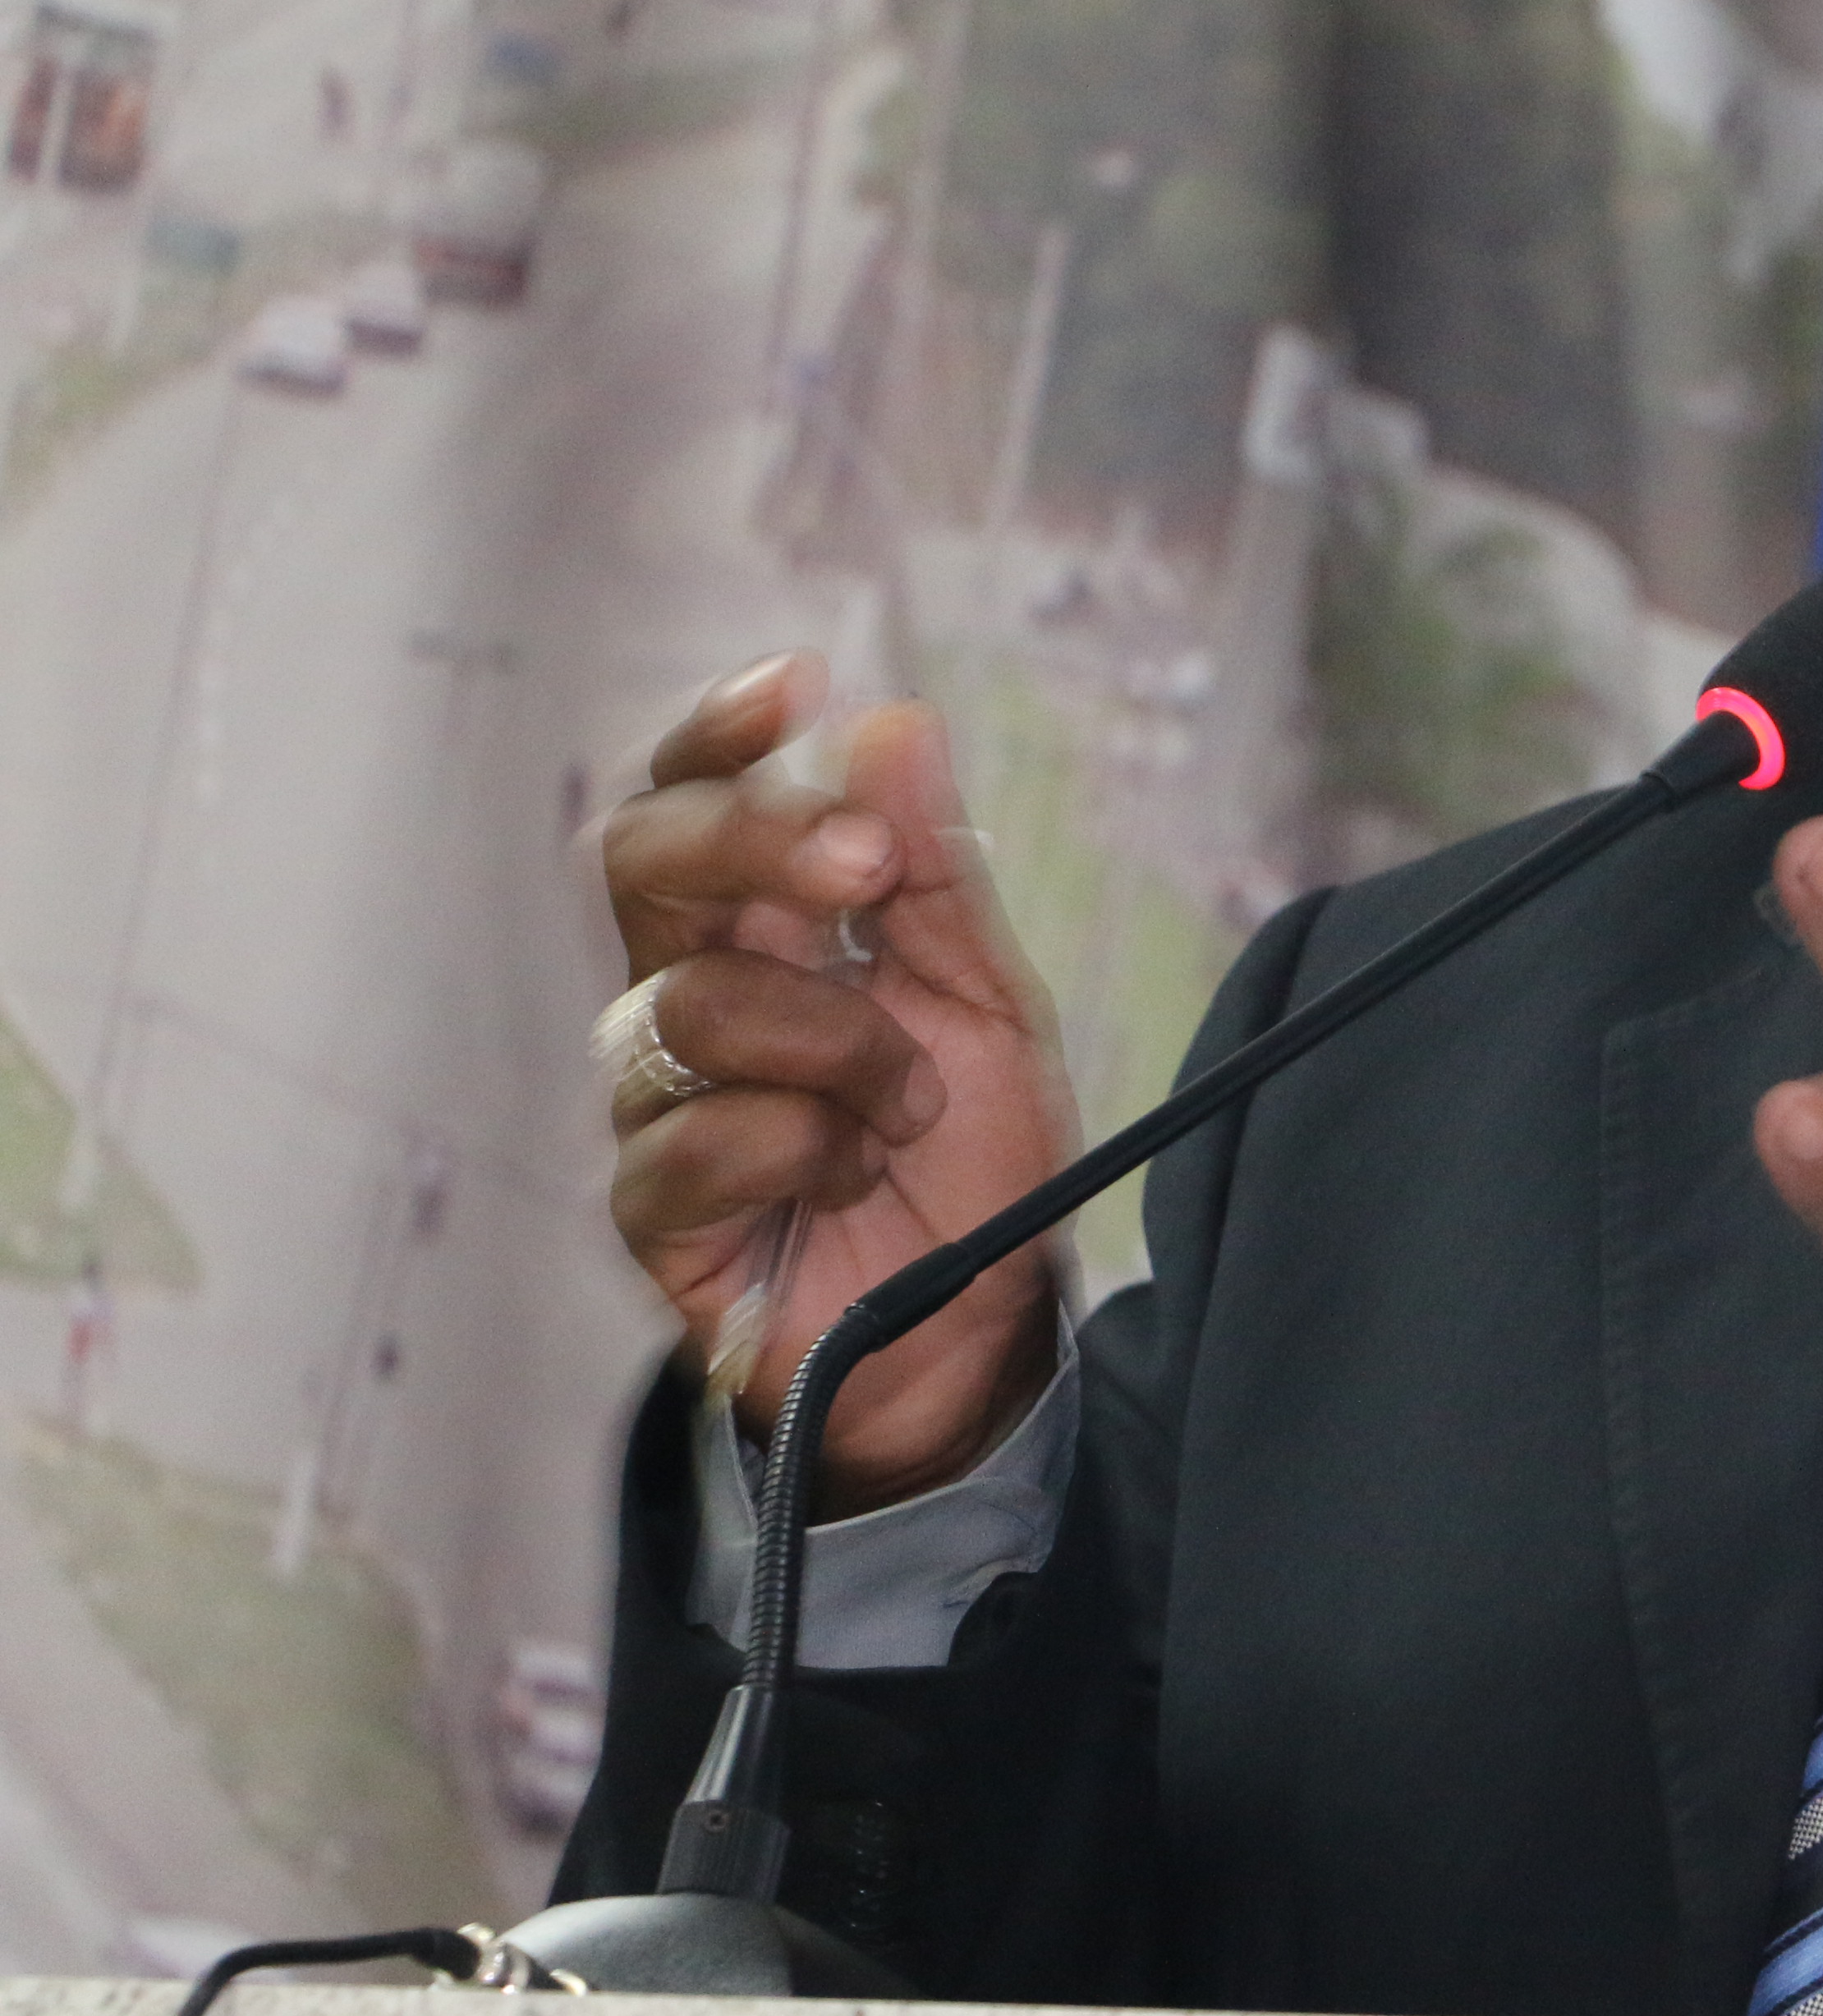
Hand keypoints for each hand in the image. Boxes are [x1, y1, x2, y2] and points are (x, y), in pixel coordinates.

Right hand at [600, 655, 1075, 1514]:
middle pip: (642, 864)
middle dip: (756, 843)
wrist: (979, 1332)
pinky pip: (699, 1137)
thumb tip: (892, 722)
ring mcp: (655, 1104)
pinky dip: (806, 1144)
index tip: (796, 683)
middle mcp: (683, 1000)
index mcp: (759, 934)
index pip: (690, 802)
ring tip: (909, 1108)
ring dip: (838, 1044)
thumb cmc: (971, 1160)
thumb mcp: (988, 1002)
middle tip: (867, 867)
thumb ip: (933, 875)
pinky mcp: (652, 1209)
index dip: (719, 737)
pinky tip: (853, 1176)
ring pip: (690, 1004)